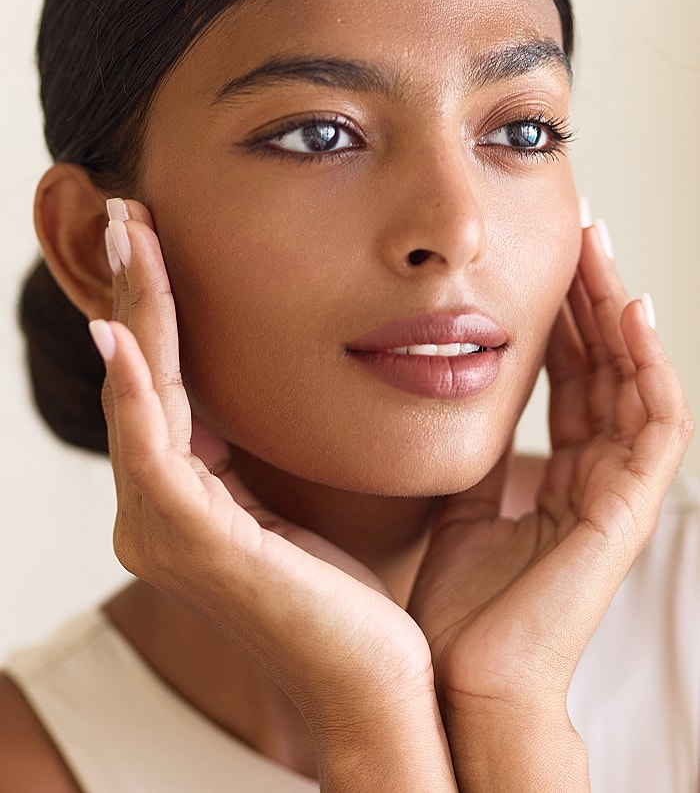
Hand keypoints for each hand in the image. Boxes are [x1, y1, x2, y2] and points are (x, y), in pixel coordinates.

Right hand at [93, 199, 456, 790]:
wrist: (378, 686)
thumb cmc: (353, 595)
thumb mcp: (309, 497)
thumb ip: (281, 446)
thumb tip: (298, 376)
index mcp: (193, 496)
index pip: (168, 380)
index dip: (161, 305)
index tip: (162, 234)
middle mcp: (162, 510)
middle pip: (141, 376)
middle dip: (137, 289)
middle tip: (129, 209)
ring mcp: (168, 528)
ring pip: (140, 395)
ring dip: (135, 311)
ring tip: (132, 234)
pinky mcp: (192, 544)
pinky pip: (154, 449)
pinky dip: (136, 388)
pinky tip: (128, 332)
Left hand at [408, 222, 693, 787]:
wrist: (460, 677)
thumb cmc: (454, 601)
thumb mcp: (459, 499)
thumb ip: (473, 448)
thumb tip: (446, 388)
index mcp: (555, 472)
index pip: (566, 374)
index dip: (557, 315)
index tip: (537, 256)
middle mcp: (592, 475)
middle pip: (602, 366)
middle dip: (589, 295)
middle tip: (577, 228)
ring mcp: (616, 492)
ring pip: (632, 381)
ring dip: (617, 312)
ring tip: (599, 247)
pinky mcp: (628, 511)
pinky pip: (656, 426)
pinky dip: (648, 366)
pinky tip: (630, 310)